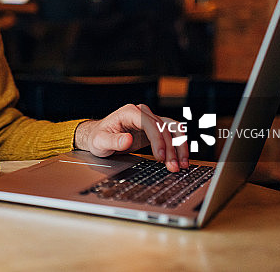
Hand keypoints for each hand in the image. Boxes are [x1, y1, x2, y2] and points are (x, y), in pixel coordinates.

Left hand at [74, 104, 188, 171]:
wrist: (98, 136)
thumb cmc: (98, 137)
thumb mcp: (100, 141)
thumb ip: (113, 141)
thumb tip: (128, 140)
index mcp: (129, 112)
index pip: (150, 124)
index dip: (158, 140)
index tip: (160, 157)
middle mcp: (142, 113)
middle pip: (164, 128)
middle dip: (171, 148)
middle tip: (173, 167)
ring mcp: (150, 120)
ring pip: (173, 129)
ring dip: (180, 146)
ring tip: (181, 164)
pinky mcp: (154, 129)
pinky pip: (172, 134)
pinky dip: (178, 145)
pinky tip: (180, 159)